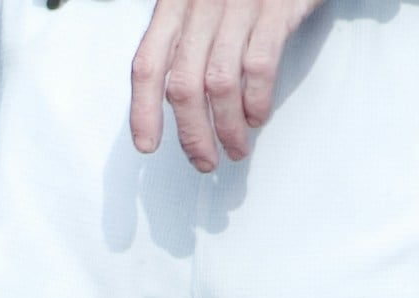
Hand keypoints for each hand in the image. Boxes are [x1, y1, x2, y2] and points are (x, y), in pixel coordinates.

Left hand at [132, 0, 326, 170]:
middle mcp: (200, 6)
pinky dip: (257, 100)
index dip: (142, 110)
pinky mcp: (276, 8)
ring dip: (227, 127)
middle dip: (192, 134)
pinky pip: (259, 66)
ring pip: (220, 84)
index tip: (148, 145)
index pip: (146, 65)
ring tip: (236, 148)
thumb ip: (185, 34)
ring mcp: (238, 6)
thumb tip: (175, 92)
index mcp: (173, 4)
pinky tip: (258, 116)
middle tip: (204, 161)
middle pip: (183, 86)